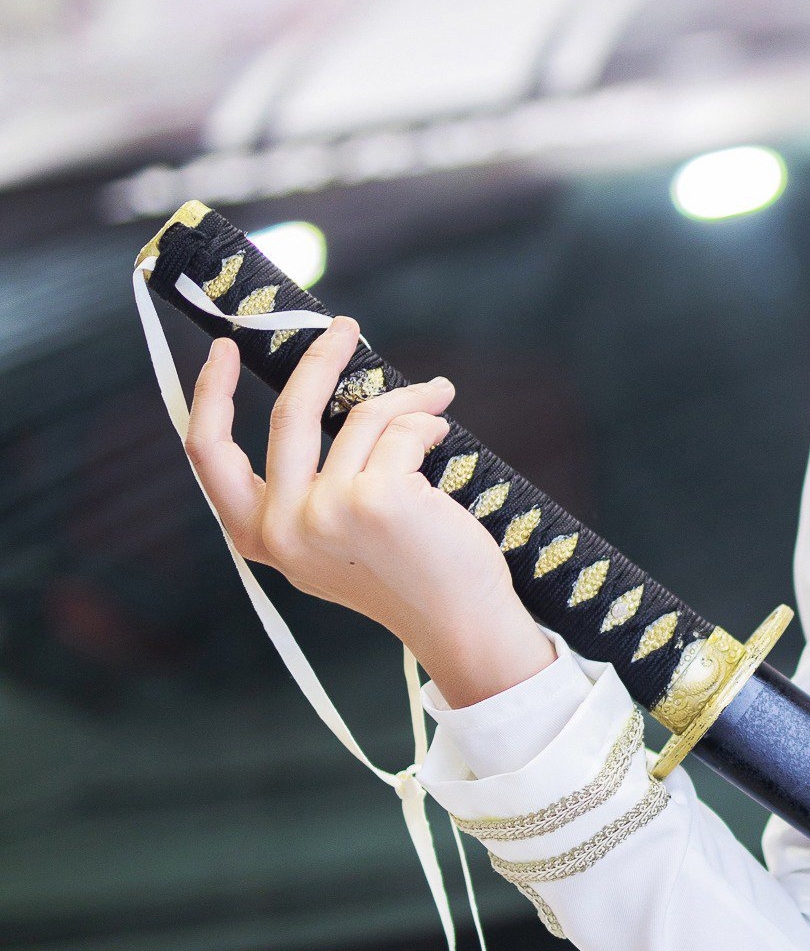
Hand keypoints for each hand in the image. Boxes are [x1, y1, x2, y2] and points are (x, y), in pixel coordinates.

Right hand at [184, 316, 555, 708]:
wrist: (459, 622)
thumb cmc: (403, 573)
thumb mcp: (330, 537)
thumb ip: (309, 484)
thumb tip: (318, 393)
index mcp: (259, 537)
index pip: (209, 455)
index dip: (209, 395)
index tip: (224, 349)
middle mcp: (283, 528)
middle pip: (288, 413)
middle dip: (320, 359)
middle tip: (345, 328)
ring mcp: (327, 512)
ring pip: (361, 417)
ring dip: (406, 398)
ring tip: (433, 399)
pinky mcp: (377, 499)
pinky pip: (401, 429)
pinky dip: (427, 423)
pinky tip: (442, 439)